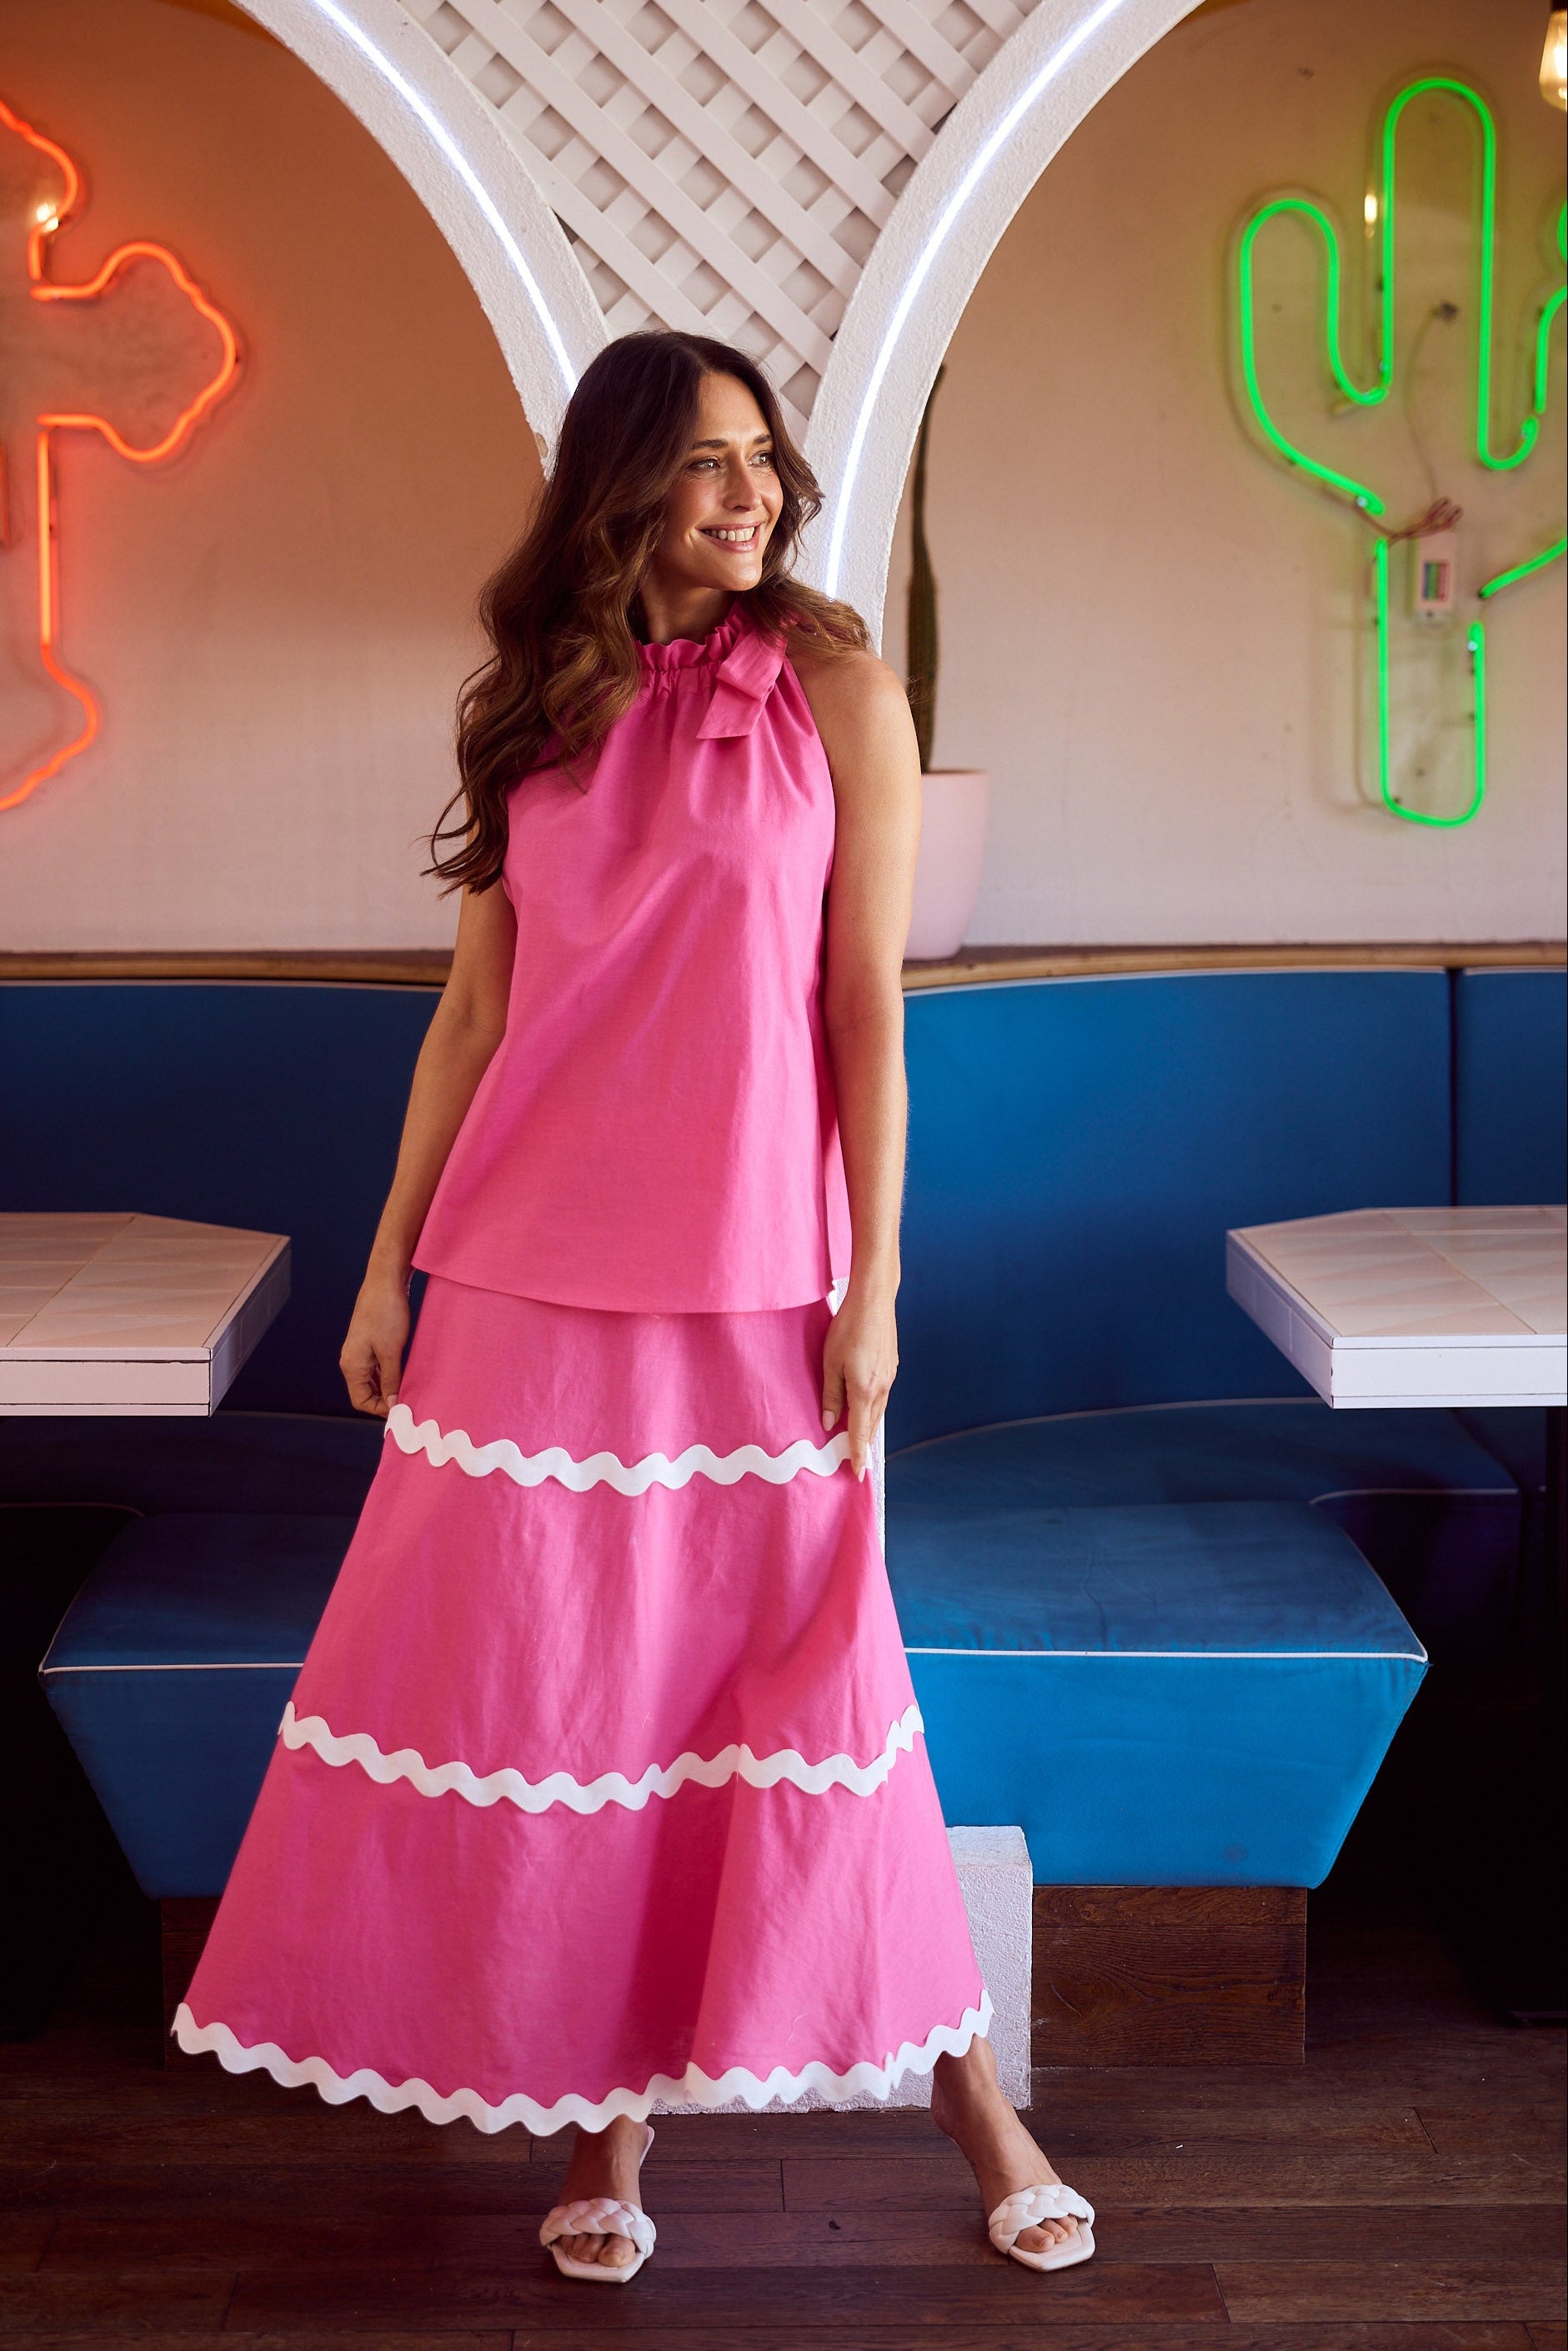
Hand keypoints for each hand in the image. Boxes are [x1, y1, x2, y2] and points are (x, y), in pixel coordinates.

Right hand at [339, 1270, 410, 1417]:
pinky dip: (390, 1373)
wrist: (385, 1281)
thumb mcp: (391, 1352)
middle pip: (366, 1392)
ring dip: (389, 1386)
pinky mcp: (370, 1342)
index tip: (403, 1410)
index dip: (380, 1409)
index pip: (361, 1401)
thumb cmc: (386, 1314)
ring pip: (373, 1379)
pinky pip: (377, 1366)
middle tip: (410, 1402)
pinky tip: (406, 1373)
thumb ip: (391, 1380)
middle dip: (386, 1399)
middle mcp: (352, 1360)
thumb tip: (393, 1404)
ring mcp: (360, 1351)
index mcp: (352, 1366)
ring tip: (411, 1388)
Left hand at [820, 1287, 896, 1477]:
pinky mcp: (892, 1366)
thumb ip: (831, 1394)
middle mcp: (881, 1388)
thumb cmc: (848, 1328)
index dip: (859, 1455)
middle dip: (864, 1444)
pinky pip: (882, 1395)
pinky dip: (874, 1407)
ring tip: (860, 1439)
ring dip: (869, 1426)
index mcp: (865, 1391)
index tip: (859, 1475)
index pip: (860, 1432)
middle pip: (872, 1424)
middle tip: (858, 1462)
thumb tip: (829, 1422)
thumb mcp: (830, 1362)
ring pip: (879, 1410)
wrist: (874, 1300)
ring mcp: (890, 1376)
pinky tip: (866, 1406)